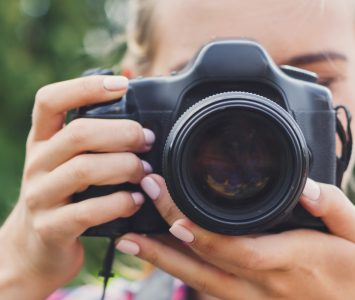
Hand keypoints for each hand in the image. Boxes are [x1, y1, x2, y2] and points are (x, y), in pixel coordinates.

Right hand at [0, 76, 153, 298]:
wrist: (34, 249)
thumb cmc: (64, 198)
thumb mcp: (69, 164)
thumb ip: (94, 144)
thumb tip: (141, 125)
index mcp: (42, 142)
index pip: (50, 101)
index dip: (85, 86)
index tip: (122, 84)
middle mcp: (37, 164)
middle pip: (78, 133)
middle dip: (122, 133)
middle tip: (147, 140)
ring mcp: (40, 197)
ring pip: (84, 169)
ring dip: (125, 167)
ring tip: (146, 172)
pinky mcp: (51, 228)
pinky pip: (87, 211)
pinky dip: (119, 203)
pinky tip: (136, 201)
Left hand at [117, 175, 354, 299]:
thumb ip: (333, 205)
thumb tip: (305, 186)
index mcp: (290, 259)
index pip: (237, 248)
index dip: (200, 232)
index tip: (171, 206)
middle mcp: (262, 284)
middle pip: (204, 264)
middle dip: (165, 236)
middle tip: (140, 202)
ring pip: (197, 281)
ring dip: (162, 259)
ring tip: (129, 237)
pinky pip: (205, 291)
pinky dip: (179, 271)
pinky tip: (158, 254)